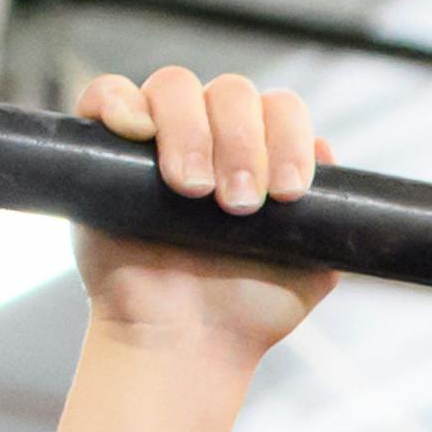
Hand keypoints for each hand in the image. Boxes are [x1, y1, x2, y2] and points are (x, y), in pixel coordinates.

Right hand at [71, 67, 339, 371]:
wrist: (186, 345)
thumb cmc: (245, 309)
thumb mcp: (311, 267)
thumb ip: (329, 218)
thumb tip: (326, 152)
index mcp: (260, 153)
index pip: (280, 109)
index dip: (288, 139)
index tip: (287, 194)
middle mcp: (211, 136)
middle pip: (230, 92)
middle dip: (241, 142)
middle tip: (238, 205)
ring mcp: (156, 140)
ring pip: (174, 87)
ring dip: (190, 131)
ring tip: (193, 191)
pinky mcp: (102, 151)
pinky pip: (106, 95)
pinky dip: (119, 101)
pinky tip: (136, 132)